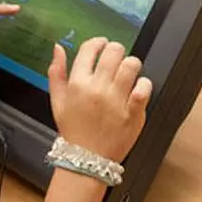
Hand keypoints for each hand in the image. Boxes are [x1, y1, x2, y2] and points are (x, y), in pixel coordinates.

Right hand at [48, 38, 152, 162]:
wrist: (87, 159)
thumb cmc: (73, 131)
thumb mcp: (57, 102)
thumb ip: (57, 73)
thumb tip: (58, 48)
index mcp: (78, 84)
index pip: (90, 49)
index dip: (98, 42)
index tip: (102, 45)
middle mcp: (97, 89)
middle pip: (114, 52)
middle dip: (116, 50)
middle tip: (116, 58)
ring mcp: (117, 100)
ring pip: (131, 65)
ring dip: (131, 64)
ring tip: (128, 72)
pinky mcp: (133, 112)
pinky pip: (144, 88)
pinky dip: (144, 84)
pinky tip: (138, 88)